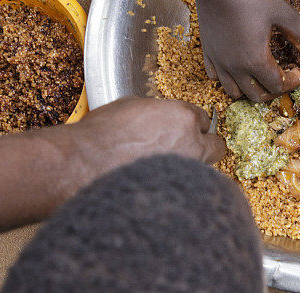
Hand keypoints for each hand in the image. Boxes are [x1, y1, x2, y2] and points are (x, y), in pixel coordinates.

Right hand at [73, 97, 225, 175]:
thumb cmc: (102, 134)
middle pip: (216, 146)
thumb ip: (157, 112)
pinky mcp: (177, 191)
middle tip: (191, 151)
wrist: (83, 164)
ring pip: (204, 170)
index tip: (187, 130)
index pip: (204, 118)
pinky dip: (180, 188)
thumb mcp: (132, 107)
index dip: (194, 125)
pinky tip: (164, 188)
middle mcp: (192, 141)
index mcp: (183, 116)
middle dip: (207, 147)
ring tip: (172, 173)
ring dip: (193, 170)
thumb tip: (161, 119)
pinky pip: (188, 189)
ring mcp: (186, 169)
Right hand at [195, 0, 299, 101]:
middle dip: (275, 91)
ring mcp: (218, 61)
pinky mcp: (207, 52)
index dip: (294, 82)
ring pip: (234, 91)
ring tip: (263, 74)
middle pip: (256, 96)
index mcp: (255, 60)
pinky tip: (239, 65)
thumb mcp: (283, 12)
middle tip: (285, 76)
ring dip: (251, 89)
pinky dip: (229, 78)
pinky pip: (215, 76)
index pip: (278, 86)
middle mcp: (235, 67)